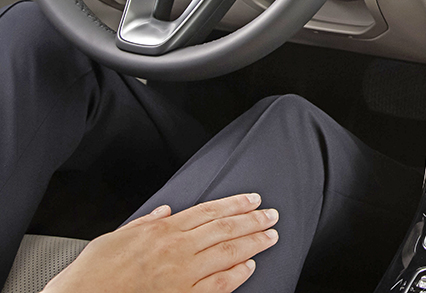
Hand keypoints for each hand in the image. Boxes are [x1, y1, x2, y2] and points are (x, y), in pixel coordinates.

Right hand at [43, 193, 278, 292]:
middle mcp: (177, 249)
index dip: (235, 204)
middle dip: (253, 221)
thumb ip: (146, 222)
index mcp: (162, 230)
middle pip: (225, 229)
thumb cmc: (94, 272)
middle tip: (273, 215)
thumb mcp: (117, 236)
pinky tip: (250, 266)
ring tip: (271, 236)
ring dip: (253, 243)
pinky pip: (218, 284)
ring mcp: (182, 275)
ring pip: (228, 254)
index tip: (254, 200)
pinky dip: (237, 274)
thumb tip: (167, 210)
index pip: (209, 211)